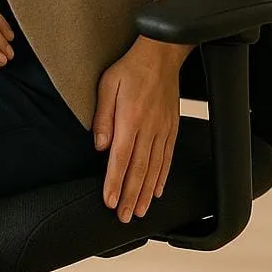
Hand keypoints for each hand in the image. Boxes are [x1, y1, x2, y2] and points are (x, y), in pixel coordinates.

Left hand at [92, 36, 191, 222]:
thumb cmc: (131, 68)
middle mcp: (149, 128)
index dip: (114, 182)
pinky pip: (167, 157)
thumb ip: (102, 117)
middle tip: (123, 217)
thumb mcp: (107, 85)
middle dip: (129, 196)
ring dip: (145, 193)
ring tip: (138, 211)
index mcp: (130, 119)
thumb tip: (99, 146)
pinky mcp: (171, 128)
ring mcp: (163, 130)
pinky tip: (156, 190)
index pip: (121, 158)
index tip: (109, 201)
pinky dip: (162, 177)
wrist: (162, 54)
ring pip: (154, 168)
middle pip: (139, 170)